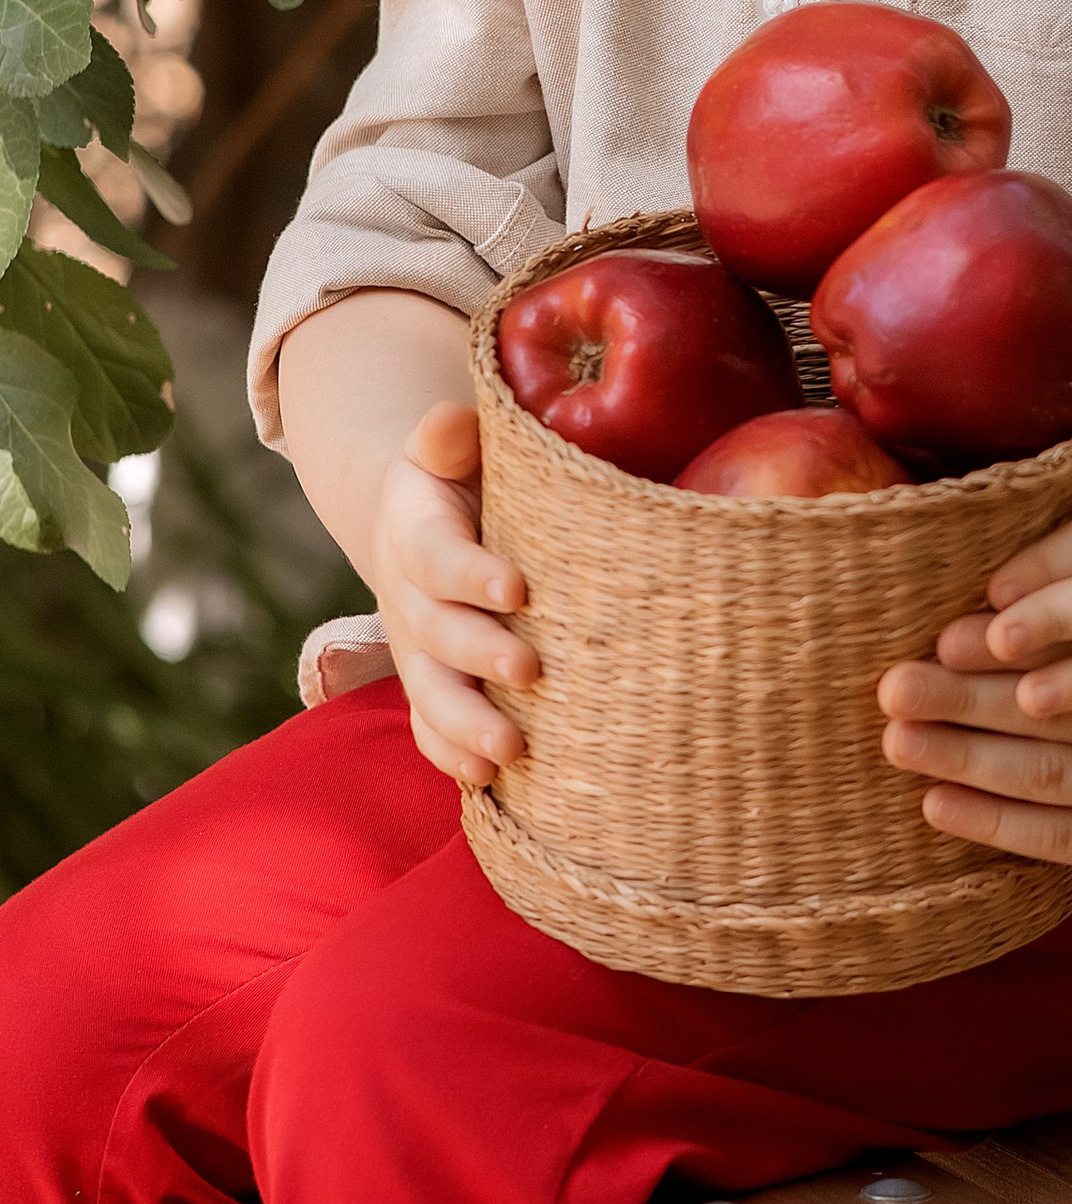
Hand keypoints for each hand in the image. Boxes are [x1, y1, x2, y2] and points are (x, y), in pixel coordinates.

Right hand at [372, 398, 537, 787]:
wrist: (428, 521)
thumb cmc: (464, 476)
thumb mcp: (452, 446)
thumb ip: (450, 435)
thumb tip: (451, 422)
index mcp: (416, 532)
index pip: (437, 556)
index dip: (470, 574)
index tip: (517, 588)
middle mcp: (409, 597)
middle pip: (434, 635)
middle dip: (478, 655)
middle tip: (530, 670)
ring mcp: (417, 649)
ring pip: (430, 693)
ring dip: (466, 723)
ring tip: (511, 750)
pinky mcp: (430, 683)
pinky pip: (430, 727)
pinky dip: (452, 755)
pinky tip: (488, 780)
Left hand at [879, 655, 1071, 871]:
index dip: (1013, 641)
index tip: (945, 631)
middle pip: (1055, 710)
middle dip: (967, 698)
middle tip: (895, 684)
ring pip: (1048, 775)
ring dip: (964, 758)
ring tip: (896, 738)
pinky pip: (1060, 840)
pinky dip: (995, 824)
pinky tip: (936, 804)